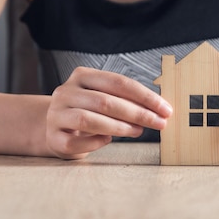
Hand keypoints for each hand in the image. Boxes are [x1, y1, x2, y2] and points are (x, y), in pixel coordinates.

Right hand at [46, 67, 171, 158]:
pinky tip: (108, 140)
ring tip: (138, 131)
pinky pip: (77, 142)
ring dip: (119, 127)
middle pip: (105, 101)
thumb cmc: (88, 111)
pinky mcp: (53, 137)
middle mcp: (66, 92)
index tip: (165, 109)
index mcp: (82, 76)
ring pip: (89, 120)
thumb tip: (158, 109)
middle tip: (159, 123)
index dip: (144, 96)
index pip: (118, 82)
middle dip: (137, 113)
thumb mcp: (103, 98)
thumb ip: (125, 99)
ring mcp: (56, 114)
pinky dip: (96, 142)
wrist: (54, 127)